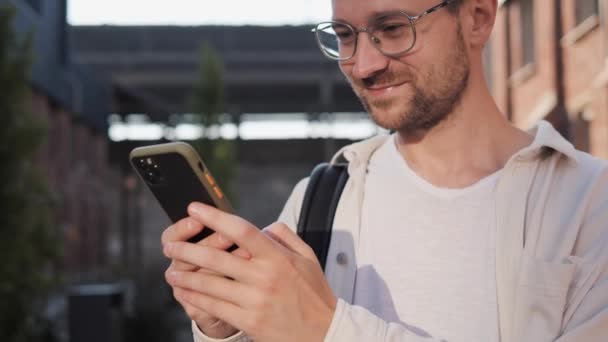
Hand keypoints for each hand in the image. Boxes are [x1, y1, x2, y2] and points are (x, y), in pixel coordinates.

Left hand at [164, 202, 336, 341]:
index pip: (241, 230)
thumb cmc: (314, 294)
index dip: (215, 217)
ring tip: (171, 270)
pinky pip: (215, 306)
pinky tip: (184, 292)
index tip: (196, 208)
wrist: (325, 333)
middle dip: (187, 249)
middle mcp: (265, 276)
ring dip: (186, 276)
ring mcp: (255, 300)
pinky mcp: (249, 321)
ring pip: (210, 284)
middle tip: (170, 245)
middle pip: (216, 257)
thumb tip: (262, 226)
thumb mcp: (308, 257)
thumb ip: (284, 236)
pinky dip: (195, 298)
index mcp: (278, 257)